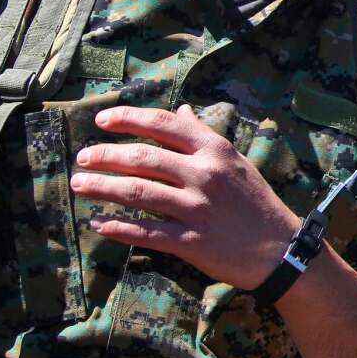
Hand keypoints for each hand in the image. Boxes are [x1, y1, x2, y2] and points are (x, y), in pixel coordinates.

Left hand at [70, 104, 299, 289]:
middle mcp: (204, 174)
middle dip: (106, 156)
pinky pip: (145, 232)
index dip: (128, 119)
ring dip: (102, 187)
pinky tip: (98, 223)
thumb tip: (180, 110)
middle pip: (144, 158)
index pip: (164, 125)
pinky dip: (118, 227)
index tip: (102, 121)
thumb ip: (203, 136)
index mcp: (215, 150)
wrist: (278, 247)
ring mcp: (196, 208)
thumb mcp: (233, 160)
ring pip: (138, 192)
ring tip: (79, 184)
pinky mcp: (190, 240)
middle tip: (82, 157)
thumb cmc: (254, 200)